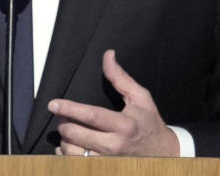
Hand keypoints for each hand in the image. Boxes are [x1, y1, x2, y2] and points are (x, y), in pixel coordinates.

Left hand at [48, 49, 178, 156]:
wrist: (165, 153)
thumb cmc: (150, 123)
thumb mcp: (140, 97)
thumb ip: (120, 77)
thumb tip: (108, 56)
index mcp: (124, 125)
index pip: (91, 116)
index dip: (70, 109)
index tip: (54, 104)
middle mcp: (115, 146)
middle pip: (77, 135)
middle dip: (64, 124)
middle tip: (62, 117)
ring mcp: (109, 161)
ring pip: (73, 153)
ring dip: (64, 141)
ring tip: (68, 132)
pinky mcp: (105, 169)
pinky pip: (76, 165)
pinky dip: (66, 156)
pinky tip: (70, 147)